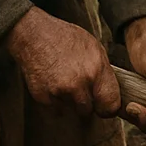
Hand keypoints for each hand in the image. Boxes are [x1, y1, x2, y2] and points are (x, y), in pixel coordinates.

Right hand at [6, 7, 120, 117]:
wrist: (35, 35)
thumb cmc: (66, 38)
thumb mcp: (94, 48)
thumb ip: (103, 73)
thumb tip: (110, 92)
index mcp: (96, 69)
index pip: (110, 104)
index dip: (108, 108)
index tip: (105, 107)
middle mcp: (79, 83)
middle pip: (89, 110)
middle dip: (87, 104)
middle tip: (81, 90)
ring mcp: (59, 91)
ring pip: (72, 111)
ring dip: (71, 103)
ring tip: (66, 83)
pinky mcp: (43, 97)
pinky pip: (56, 109)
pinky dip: (56, 102)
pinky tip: (54, 85)